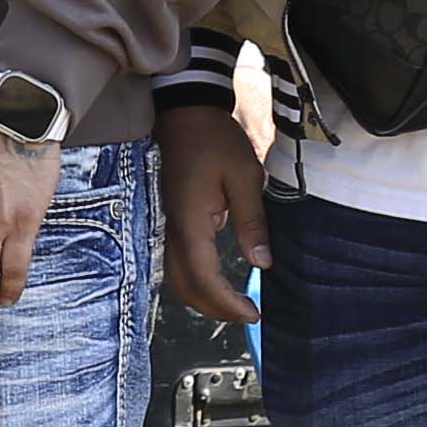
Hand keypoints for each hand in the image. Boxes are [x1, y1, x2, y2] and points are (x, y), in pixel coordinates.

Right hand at [161, 101, 267, 321]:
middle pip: (185, 286)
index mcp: (190, 222)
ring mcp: (165, 226)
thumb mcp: (245, 176)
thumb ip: (252, 222)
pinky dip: (194, 279)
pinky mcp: (167, 220)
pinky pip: (175, 261)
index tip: (253, 313)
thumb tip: (262, 263)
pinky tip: (215, 278)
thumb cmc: (216, 140)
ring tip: (233, 302)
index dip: (226, 303)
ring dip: (202, 297)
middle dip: (214, 308)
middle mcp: (170, 230)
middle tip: (246, 314)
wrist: (184, 112)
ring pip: (176, 277)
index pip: (203, 278)